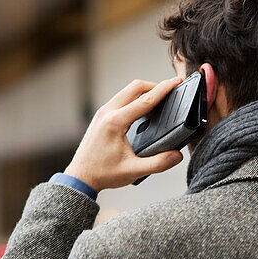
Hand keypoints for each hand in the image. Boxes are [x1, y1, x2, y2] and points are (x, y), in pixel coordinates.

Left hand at [64, 77, 185, 192]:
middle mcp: (107, 113)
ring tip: (159, 97)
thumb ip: (158, 164)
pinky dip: (133, 97)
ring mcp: (102, 113)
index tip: (176, 81)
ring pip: (126, 91)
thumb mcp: (133, 171)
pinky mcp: (100, 116)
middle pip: (135, 87)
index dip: (163, 89)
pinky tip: (141, 107)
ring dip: (143, 91)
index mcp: (115, 122)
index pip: (145, 100)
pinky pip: (119, 99)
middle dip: (154, 85)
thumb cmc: (103, 174)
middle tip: (170, 89)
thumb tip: (177, 156)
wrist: (80, 176)